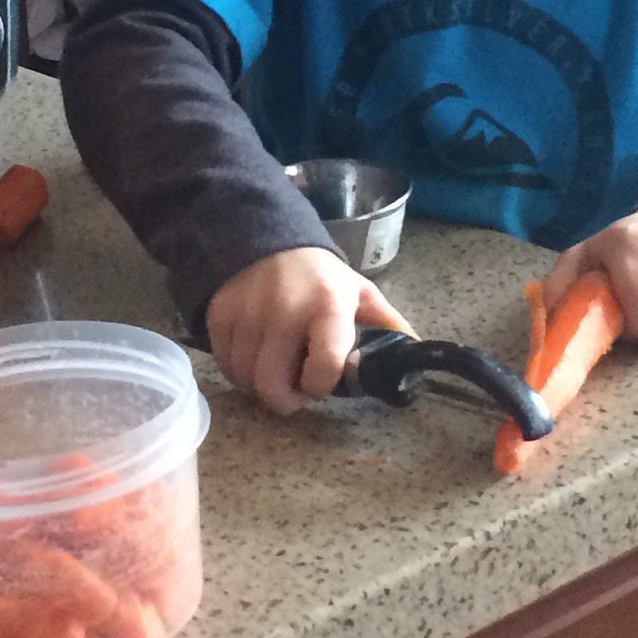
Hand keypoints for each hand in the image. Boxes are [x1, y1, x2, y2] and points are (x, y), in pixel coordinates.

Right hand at [206, 247, 412, 414]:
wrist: (267, 238)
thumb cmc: (319, 276)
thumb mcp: (358, 292)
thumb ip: (387, 323)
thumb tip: (418, 350)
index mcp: (328, 307)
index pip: (323, 369)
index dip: (319, 386)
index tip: (319, 384)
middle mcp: (284, 311)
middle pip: (273, 385)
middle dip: (285, 399)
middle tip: (293, 390)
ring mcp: (247, 314)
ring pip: (246, 379)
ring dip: (259, 385)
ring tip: (273, 369)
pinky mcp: (219, 315)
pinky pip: (224, 364)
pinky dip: (237, 370)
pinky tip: (253, 356)